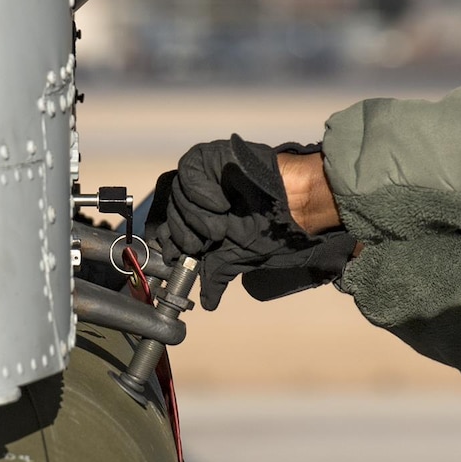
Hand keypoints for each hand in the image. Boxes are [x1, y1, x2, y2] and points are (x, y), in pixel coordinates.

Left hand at [145, 136, 356, 308]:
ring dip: (198, 216)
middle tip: (213, 238)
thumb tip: (208, 304)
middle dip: (188, 232)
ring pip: (178, 196)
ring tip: (223, 221)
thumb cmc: (269, 229)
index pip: (167, 230)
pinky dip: (200, 192)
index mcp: (196, 218)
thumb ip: (216, 276)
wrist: (293, 205)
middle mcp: (194, 197)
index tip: (179, 255)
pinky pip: (188, 172)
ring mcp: (200, 176)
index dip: (171, 244)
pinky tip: (220, 204)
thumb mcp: (237, 258)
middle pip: (170, 214)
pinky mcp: (207, 157)